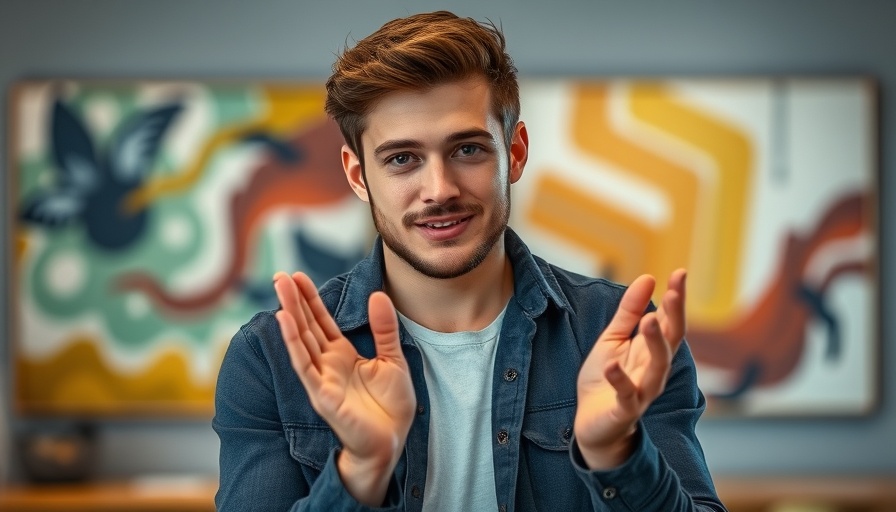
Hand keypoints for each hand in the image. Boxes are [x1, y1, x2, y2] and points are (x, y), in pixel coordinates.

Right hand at [274, 272, 415, 505]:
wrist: (392, 440)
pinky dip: (294, 342)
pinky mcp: (322, 395)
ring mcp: (322, 379)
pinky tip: (285, 321)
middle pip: (307, 326)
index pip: (322, 321)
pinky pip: (304, 364)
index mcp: (343, 355)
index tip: (299, 276)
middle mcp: (328, 364)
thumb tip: (378, 295)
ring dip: (290, 313)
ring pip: (302, 340)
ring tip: (281, 288)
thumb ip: (384, 329)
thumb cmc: (391, 406)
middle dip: (294, 300)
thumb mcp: (392, 359)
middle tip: (280, 274)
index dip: (310, 299)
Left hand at [574, 269, 686, 469]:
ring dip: (655, 343)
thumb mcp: (613, 339)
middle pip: (671, 341)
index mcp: (652, 350)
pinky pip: (626, 395)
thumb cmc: (605, 378)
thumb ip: (629, 311)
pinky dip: (619, 381)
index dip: (676, 299)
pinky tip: (612, 366)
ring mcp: (642, 391)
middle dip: (674, 316)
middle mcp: (654, 369)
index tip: (680, 273)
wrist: (592, 424)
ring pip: (657, 367)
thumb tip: (648, 277)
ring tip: (650, 319)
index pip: (670, 321)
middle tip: (673, 292)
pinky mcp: (624, 410)